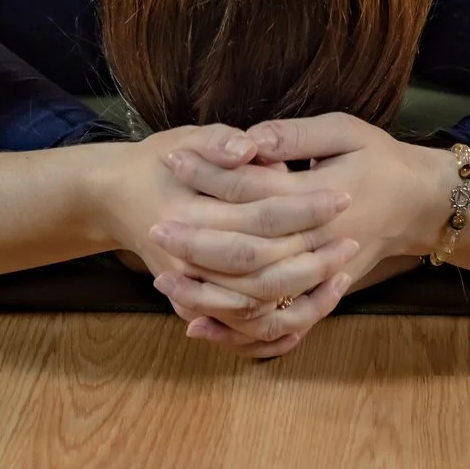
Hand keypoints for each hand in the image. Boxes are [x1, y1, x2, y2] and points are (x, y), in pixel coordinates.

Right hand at [92, 125, 354, 359]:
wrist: (117, 196)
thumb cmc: (160, 160)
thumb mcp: (188, 137)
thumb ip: (220, 141)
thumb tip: (250, 147)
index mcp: (188, 212)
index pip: (260, 217)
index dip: (305, 209)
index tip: (342, 197)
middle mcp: (185, 260)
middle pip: (262, 269)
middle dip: (313, 257)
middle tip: (352, 240)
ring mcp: (188, 289)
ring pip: (256, 309)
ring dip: (303, 296)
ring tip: (341, 272)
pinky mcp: (193, 307)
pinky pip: (241, 331)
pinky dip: (278, 329)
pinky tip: (311, 308)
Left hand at [152, 114, 451, 350]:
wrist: (420, 205)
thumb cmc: (379, 160)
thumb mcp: (344, 131)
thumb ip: (295, 136)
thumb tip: (248, 140)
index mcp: (321, 198)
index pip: (252, 190)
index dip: (210, 175)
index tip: (172, 160)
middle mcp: (319, 243)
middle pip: (248, 252)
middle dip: (197, 243)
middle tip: (154, 230)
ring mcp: (320, 276)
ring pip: (257, 296)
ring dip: (208, 292)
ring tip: (164, 281)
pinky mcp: (320, 297)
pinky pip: (275, 324)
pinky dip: (236, 330)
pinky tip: (198, 324)